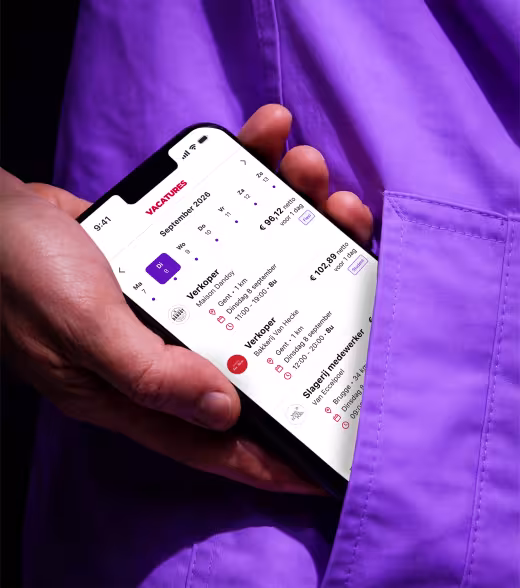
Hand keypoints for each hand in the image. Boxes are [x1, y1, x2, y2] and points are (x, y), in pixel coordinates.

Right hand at [0, 105, 371, 493]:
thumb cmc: (18, 275)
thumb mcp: (81, 327)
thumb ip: (149, 372)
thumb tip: (225, 410)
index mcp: (143, 388)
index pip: (224, 438)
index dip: (279, 453)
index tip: (336, 450)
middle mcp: (167, 347)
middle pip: (258, 337)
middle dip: (314, 289)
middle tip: (351, 234)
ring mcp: (173, 298)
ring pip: (251, 269)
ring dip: (290, 216)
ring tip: (313, 172)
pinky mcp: (171, 256)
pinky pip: (225, 226)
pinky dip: (247, 184)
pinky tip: (268, 141)